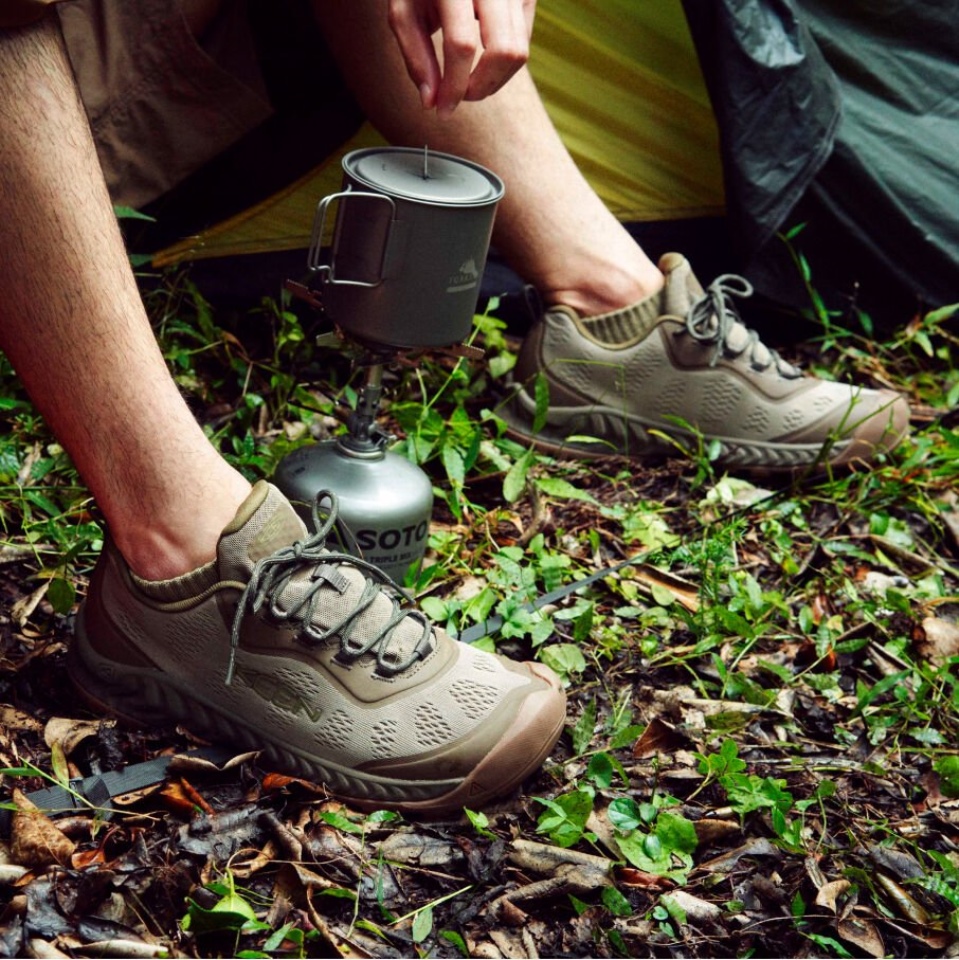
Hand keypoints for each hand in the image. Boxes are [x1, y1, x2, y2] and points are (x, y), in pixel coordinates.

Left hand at [387, 0, 535, 116]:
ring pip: (519, 51)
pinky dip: (503, 64)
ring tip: (468, 81)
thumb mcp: (404, 12)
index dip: (454, 86)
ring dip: (494, 81)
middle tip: (460, 95)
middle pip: (503, 51)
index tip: (443, 110)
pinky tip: (482, 61)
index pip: (462, 45)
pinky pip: (524, 42)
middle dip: (482, 86)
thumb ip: (415, 57)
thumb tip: (432, 103)